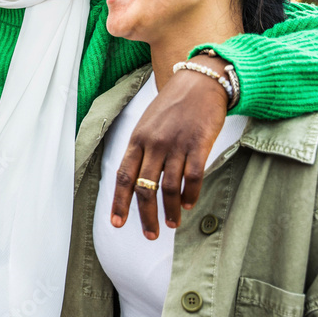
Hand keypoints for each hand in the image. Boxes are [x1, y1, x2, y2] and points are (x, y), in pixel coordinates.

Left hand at [111, 54, 229, 238]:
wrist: (200, 81)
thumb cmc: (173, 105)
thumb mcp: (148, 124)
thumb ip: (142, 150)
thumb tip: (137, 181)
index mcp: (137, 139)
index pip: (123, 176)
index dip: (119, 202)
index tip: (117, 223)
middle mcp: (154, 143)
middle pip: (144, 187)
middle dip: (145, 215)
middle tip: (150, 234)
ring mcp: (176, 144)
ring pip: (168, 187)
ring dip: (169, 210)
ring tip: (171, 224)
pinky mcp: (199, 144)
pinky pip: (193, 177)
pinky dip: (190, 195)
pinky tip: (188, 205)